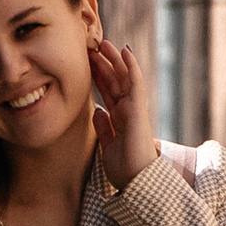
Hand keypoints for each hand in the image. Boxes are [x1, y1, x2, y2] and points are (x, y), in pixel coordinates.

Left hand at [88, 33, 159, 187]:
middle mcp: (128, 111)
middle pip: (114, 81)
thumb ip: (104, 128)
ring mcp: (134, 109)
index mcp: (119, 119)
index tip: (86, 62)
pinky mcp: (138, 109)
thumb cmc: (125, 169)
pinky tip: (125, 51)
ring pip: (124, 77)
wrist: (136, 183)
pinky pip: (135, 83)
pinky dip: (131, 66)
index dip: (98, 76)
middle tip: (90, 46)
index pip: (107, 92)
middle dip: (103, 63)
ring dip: (114, 59)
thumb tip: (97, 111)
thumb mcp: (107, 146)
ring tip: (103, 42)